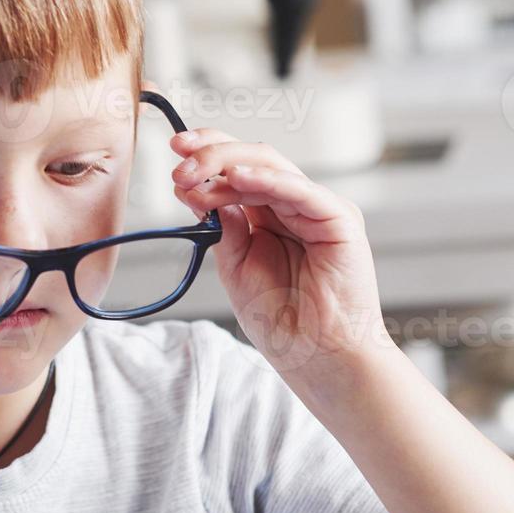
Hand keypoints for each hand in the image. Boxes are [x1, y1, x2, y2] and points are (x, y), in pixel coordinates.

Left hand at [170, 130, 389, 370]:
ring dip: (227, 166)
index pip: (238, 171)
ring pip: (271, 167)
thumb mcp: (236, 268)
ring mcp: (318, 209)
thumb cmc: (284, 321)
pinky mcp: (339, 220)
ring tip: (194, 177)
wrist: (317, 357)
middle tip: (179, 161)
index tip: (174, 156)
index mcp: (270, 215)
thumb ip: (224, 229)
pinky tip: (239, 177)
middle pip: (253, 160)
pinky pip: (300, 191)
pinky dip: (268, 180)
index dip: (206, 157)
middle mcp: (295, 205)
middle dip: (211, 155)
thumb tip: (201, 192)